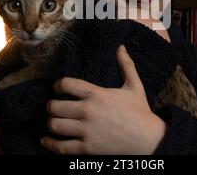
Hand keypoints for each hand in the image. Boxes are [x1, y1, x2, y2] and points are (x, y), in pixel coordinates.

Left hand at [41, 45, 166, 153]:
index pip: (66, 84)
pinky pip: (61, 147)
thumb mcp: (134, 86)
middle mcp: (88, 111)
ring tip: (54, 122)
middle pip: (54, 106)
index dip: (57, 85)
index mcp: (97, 94)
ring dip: (51, 123)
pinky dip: (50, 144)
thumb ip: (126, 65)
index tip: (57, 89)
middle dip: (51, 106)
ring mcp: (87, 131)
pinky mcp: (88, 148)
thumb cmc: (141, 112)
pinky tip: (47, 141)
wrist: (149, 139)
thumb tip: (121, 47)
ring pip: (55, 125)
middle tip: (54, 107)